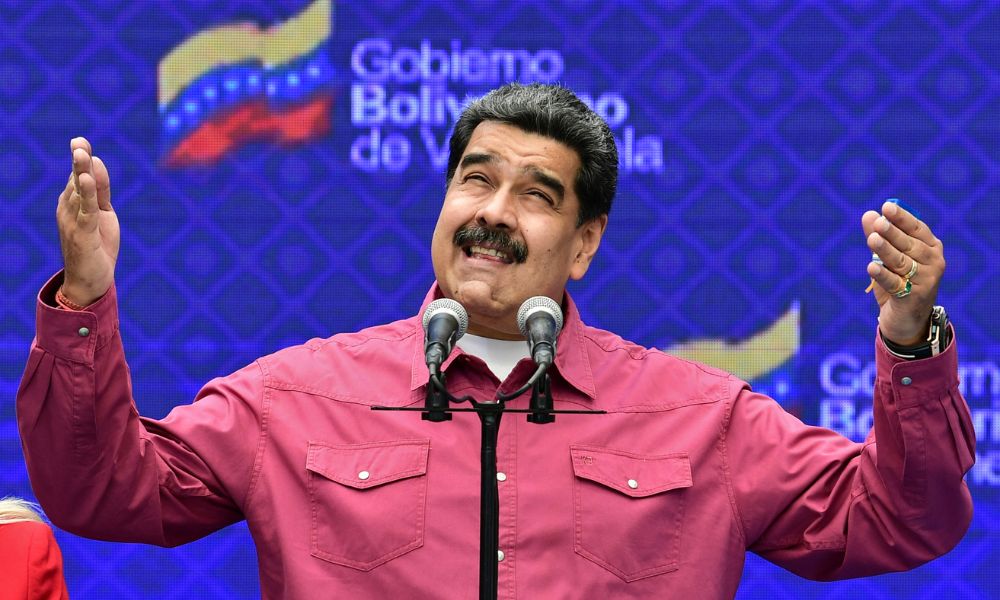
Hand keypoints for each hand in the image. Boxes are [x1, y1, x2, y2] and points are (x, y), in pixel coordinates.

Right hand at [56, 137, 118, 305]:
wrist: (90, 280)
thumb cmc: (97, 246)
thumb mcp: (103, 213)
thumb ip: (102, 190)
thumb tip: (97, 162)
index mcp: (72, 203)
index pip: (78, 176)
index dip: (81, 159)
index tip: (80, 141)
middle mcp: (68, 209)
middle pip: (76, 180)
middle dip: (79, 161)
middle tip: (78, 142)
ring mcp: (73, 221)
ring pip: (79, 192)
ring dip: (81, 172)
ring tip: (81, 153)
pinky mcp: (82, 233)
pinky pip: (85, 209)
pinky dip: (87, 194)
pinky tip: (87, 179)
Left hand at [862, 201, 943, 345]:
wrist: (906, 320)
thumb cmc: (899, 283)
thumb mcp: (888, 259)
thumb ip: (879, 237)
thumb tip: (868, 214)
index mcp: (931, 247)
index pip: (916, 228)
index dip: (901, 218)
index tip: (887, 206)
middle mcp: (934, 262)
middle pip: (908, 244)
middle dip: (892, 233)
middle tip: (879, 223)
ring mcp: (927, 280)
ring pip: (901, 262)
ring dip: (885, 251)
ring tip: (871, 239)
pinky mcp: (914, 297)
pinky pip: (895, 283)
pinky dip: (883, 275)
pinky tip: (871, 267)